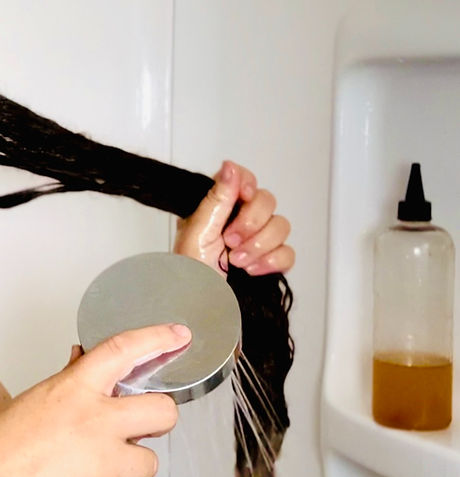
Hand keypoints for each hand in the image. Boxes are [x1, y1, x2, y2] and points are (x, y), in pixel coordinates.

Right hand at [0, 324, 184, 476]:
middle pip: (163, 413)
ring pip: (148, 463)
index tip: (177, 336)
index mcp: (76, 389)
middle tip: (142, 426)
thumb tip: (83, 361)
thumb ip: (70, 382)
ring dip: (127, 467)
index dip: (157, 339)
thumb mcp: (36, 400)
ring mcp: (103, 463)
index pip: (124, 351)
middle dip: (159, 419)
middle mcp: (96, 422)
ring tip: (91, 469)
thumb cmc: (0, 447)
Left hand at [173, 160, 293, 276]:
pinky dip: (272, 261)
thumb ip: (216, 198)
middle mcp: (237, 220)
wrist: (199, 309)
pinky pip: (288, 252)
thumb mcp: (197, 232)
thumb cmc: (188, 275)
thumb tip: (229, 167)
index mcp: (217, 208)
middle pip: (267, 201)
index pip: (243, 179)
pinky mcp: (268, 262)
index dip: (247, 185)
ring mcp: (255, 241)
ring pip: (281, 226)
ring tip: (237, 261)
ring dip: (259, 245)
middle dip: (251, 223)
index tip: (242, 198)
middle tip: (230, 241)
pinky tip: (253, 270)